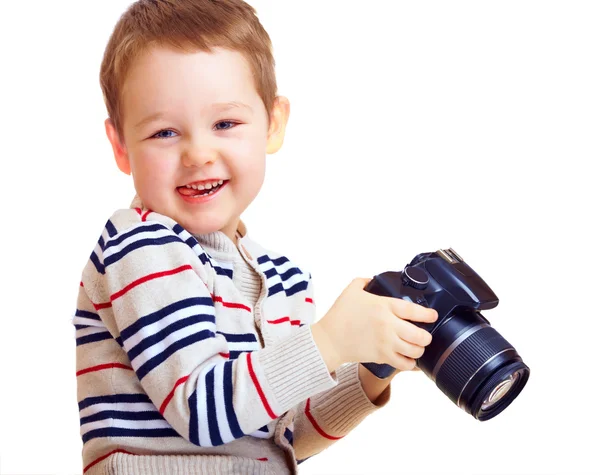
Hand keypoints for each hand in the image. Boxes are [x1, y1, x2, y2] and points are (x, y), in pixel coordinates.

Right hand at [311, 277, 437, 372]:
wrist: (329, 339)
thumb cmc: (339, 315)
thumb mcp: (351, 290)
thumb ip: (364, 281)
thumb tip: (373, 279)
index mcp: (383, 306)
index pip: (413, 310)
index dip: (427, 314)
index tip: (432, 315)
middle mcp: (388, 325)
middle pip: (420, 335)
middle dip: (427, 336)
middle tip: (425, 335)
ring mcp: (386, 343)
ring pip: (415, 351)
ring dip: (419, 350)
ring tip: (417, 347)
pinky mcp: (381, 357)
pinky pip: (404, 364)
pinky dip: (411, 364)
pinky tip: (410, 360)